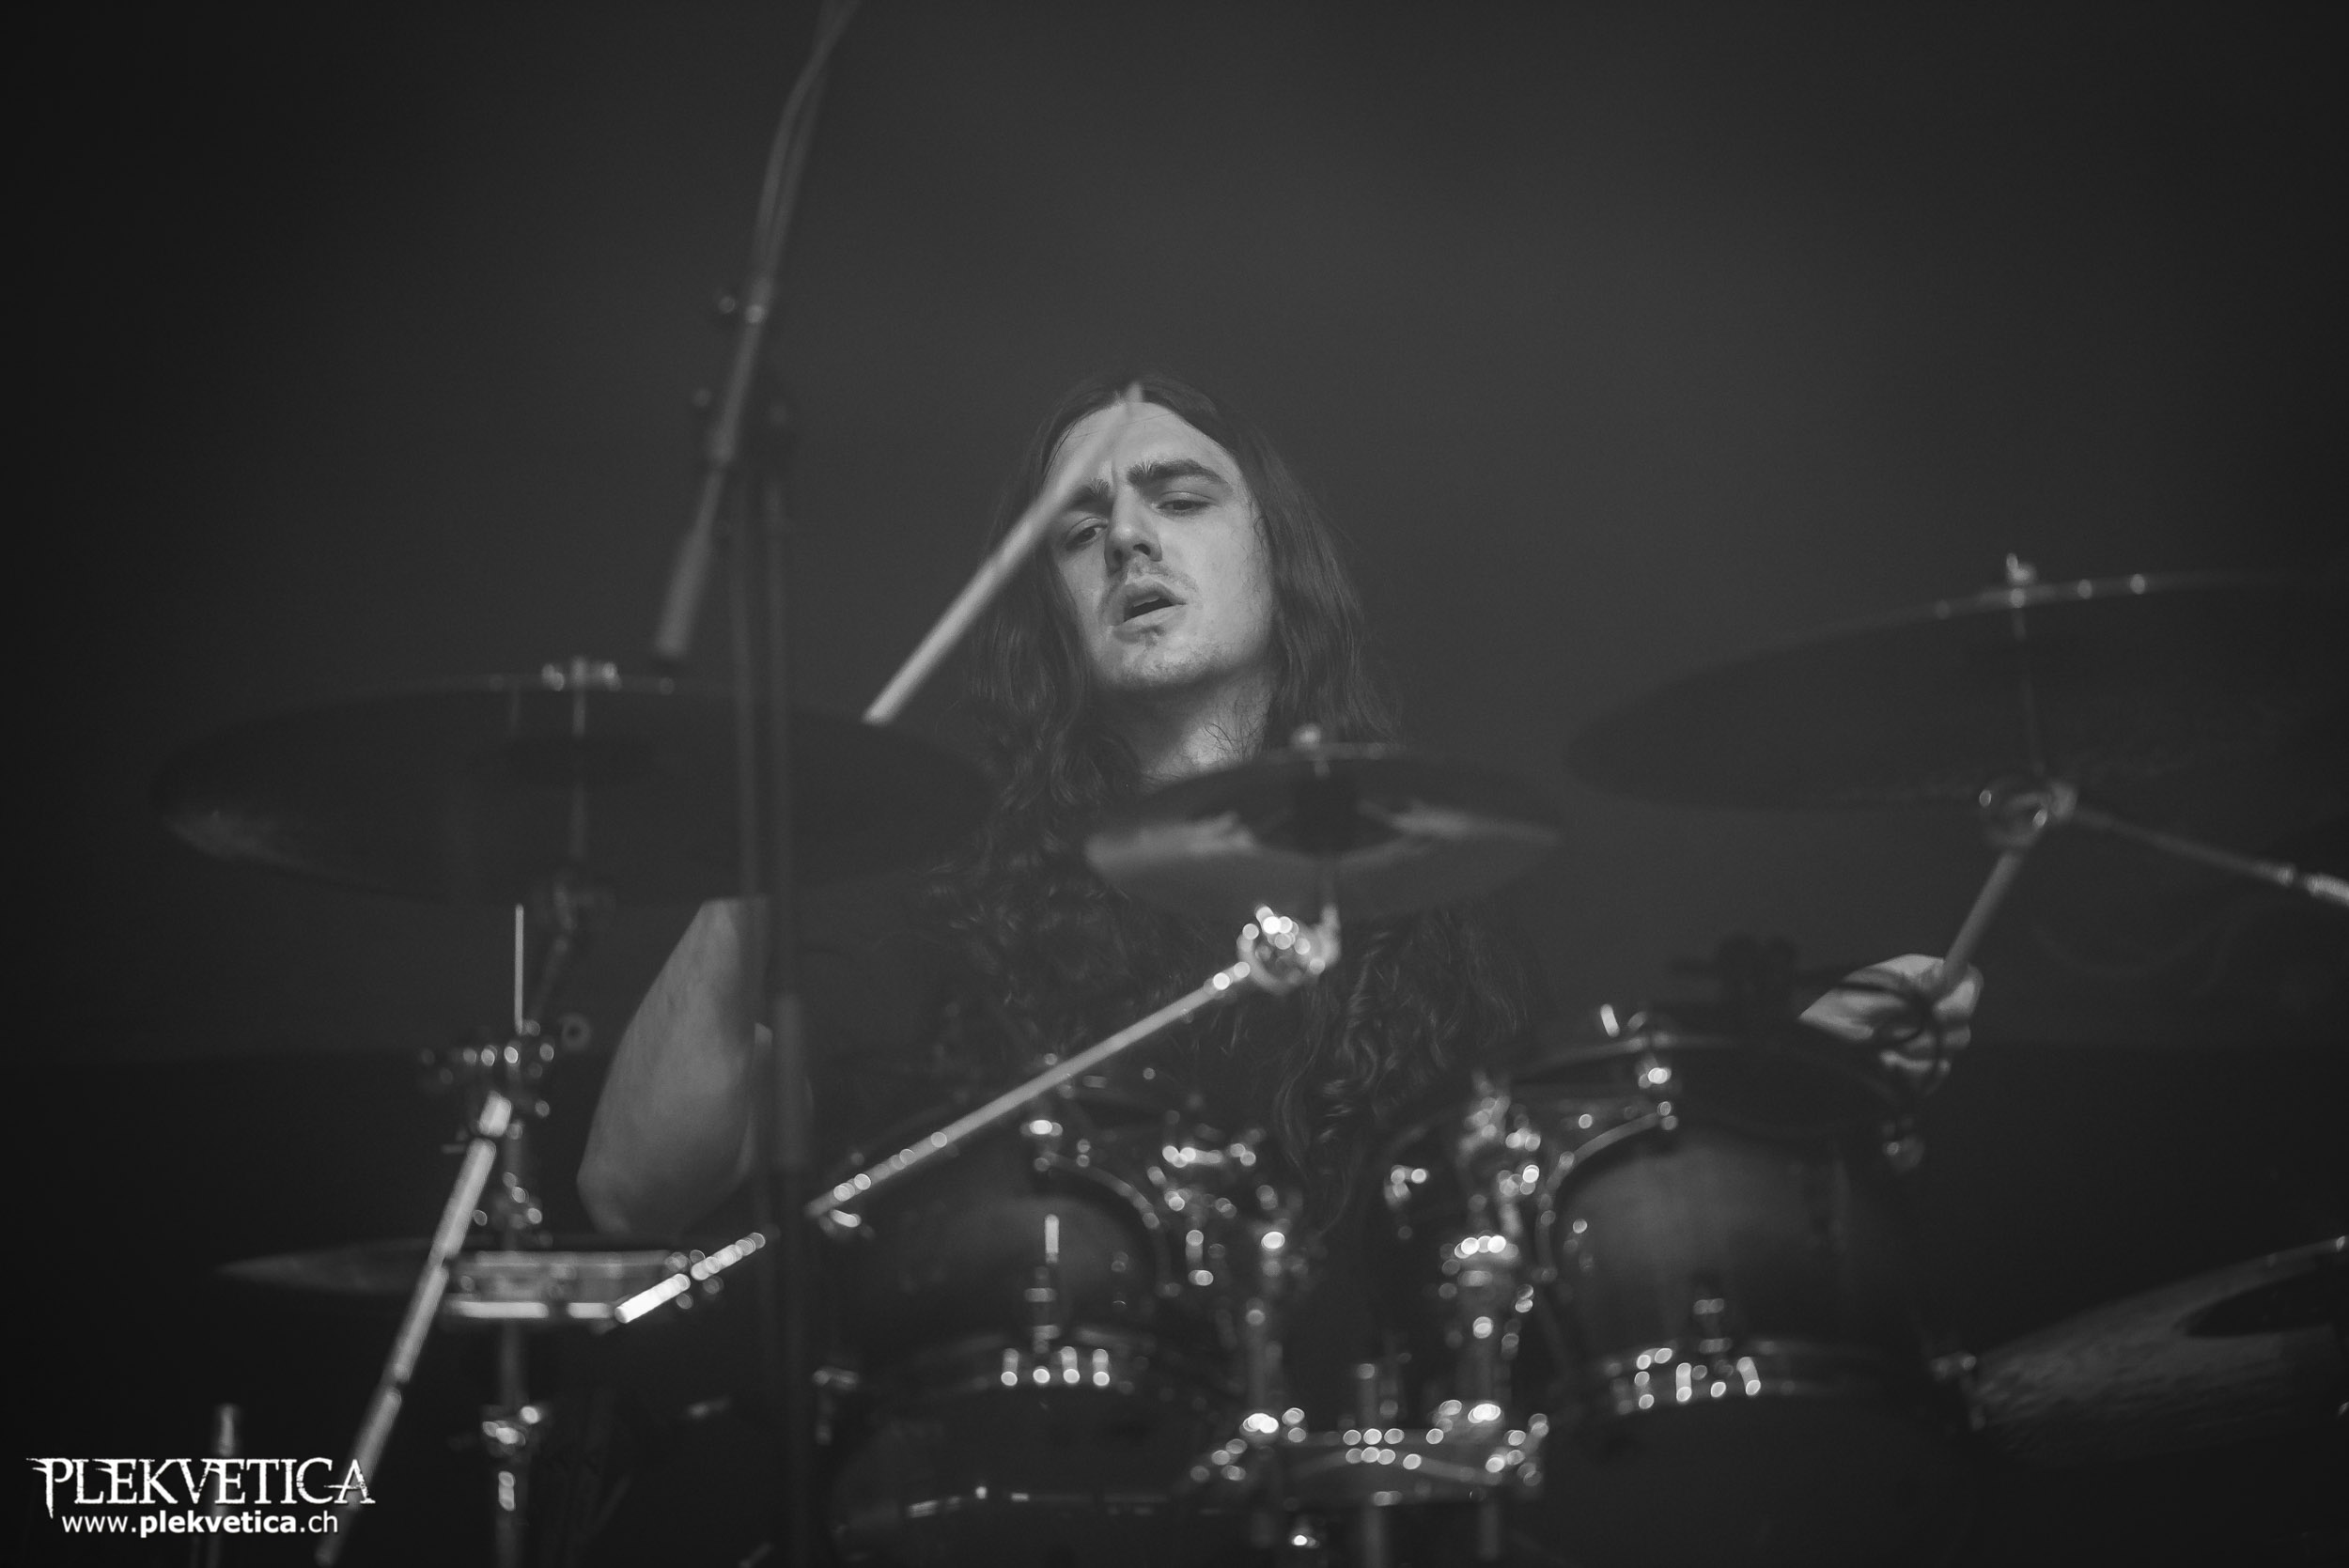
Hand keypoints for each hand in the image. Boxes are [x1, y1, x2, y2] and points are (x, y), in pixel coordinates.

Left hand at [1797, 953, 1980, 1085]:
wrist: (1813, 1042)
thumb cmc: (1834, 1006)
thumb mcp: (1869, 991)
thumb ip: (1910, 987)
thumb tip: (1945, 972)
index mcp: (1922, 978)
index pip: (1967, 982)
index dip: (1961, 998)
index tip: (1938, 1011)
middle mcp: (1931, 1008)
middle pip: (1962, 1024)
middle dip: (1930, 1033)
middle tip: (1892, 1031)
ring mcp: (1929, 1040)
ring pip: (1947, 1053)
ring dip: (1911, 1053)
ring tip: (1877, 1047)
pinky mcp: (1921, 1068)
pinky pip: (1931, 1076)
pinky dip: (1907, 1073)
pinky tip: (1882, 1064)